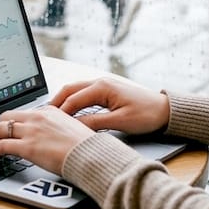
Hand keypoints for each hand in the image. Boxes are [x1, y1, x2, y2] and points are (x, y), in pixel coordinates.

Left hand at [0, 105, 94, 174]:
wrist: (91, 155)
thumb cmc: (87, 146)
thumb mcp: (72, 128)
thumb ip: (58, 127)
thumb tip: (53, 136)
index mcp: (49, 111)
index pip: (23, 112)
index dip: (13, 121)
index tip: (9, 128)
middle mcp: (37, 118)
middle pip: (7, 116)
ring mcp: (31, 131)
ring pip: (0, 129)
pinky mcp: (27, 147)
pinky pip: (2, 146)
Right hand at [50, 77, 170, 134]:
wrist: (166, 110)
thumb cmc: (147, 115)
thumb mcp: (120, 122)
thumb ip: (95, 123)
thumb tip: (74, 127)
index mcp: (102, 87)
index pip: (73, 99)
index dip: (59, 112)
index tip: (48, 123)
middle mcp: (100, 82)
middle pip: (70, 90)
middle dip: (55, 102)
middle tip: (42, 115)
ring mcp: (104, 84)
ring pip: (76, 90)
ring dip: (63, 100)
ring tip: (52, 114)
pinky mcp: (107, 90)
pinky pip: (84, 93)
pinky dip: (73, 101)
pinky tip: (69, 111)